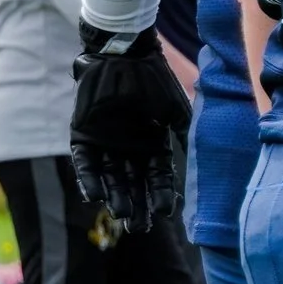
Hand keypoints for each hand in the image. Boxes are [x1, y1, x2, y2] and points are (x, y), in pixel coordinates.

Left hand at [70, 22, 191, 231]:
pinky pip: (85, 164)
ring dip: (116, 197)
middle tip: (141, 228)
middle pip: (134, 184)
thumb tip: (199, 164)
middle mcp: (129, 147)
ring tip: (122, 217)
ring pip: (111, 178)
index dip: (162, 195)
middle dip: (138, 206)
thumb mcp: (176, 111)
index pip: (158, 176)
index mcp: (153, 142)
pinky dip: (89, 180)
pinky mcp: (83, 136)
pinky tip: (95, 197)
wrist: (122, 56)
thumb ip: (183, 138)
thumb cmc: (153, 81)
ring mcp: (105, 143)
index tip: (166, 213)